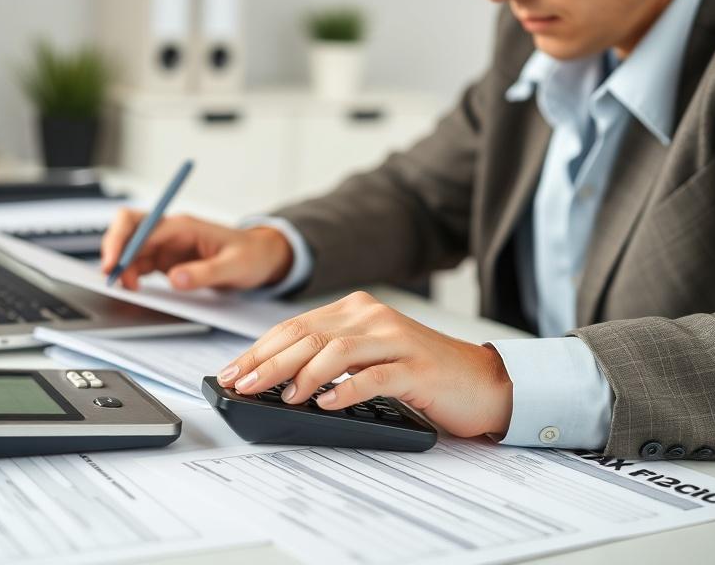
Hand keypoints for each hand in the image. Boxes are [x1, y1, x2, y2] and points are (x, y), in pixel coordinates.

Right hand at [100, 209, 293, 291]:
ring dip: (122, 265)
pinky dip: (131, 273)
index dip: (124, 245)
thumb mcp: (234, 266)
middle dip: (114, 248)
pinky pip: (141, 263)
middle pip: (129, 229)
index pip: (143, 227)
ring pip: (131, 248)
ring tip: (125, 289)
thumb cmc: (251, 255)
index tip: (114, 266)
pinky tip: (132, 288)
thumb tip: (176, 279)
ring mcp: (167, 246)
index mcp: (184, 226)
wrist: (261, 258)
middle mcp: (171, 232)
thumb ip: (205, 273)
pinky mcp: (167, 261)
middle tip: (108, 275)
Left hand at [217, 291, 513, 437]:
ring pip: (336, 351)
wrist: (481, 381)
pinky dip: (346, 390)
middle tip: (241, 385)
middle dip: (268, 363)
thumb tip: (273, 378)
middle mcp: (374, 317)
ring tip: (283, 397)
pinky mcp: (417, 367)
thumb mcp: (367, 358)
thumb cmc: (420, 373)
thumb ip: (328, 359)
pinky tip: (326, 404)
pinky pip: (375, 376)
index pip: (295, 326)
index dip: (259, 350)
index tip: (232, 372)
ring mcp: (397, 339)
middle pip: (308, 337)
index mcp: (357, 310)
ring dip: (303, 375)